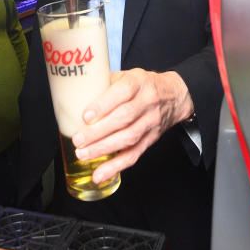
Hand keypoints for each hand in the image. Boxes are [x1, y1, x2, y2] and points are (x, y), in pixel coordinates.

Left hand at [71, 69, 193, 185]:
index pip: (122, 92)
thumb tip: (75, 94)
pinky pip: (134, 155)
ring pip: (128, 138)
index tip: (86, 116)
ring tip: (82, 154)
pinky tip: (99, 174)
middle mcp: (147, 102)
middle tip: (78, 139)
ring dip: (103, 149)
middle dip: (98, 132)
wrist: (174, 96)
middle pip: (123, 118)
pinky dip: (115, 166)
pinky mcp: (151, 140)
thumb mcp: (126, 75)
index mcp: (138, 82)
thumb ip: (104, 83)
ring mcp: (150, 122)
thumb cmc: (142, 85)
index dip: (104, 105)